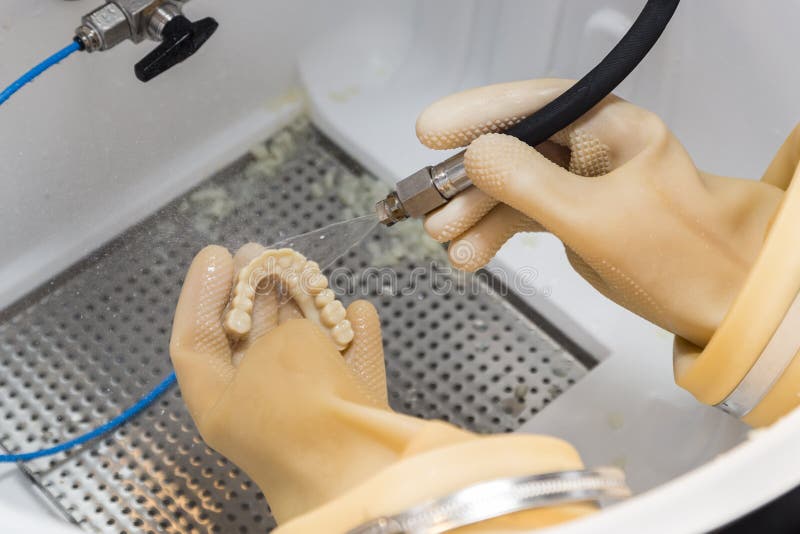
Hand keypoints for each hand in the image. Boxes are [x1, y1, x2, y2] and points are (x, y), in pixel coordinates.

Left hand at [170, 243, 590, 530]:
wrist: (363, 473)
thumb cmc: (304, 411)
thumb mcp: (278, 349)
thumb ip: (283, 321)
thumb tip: (300, 314)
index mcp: (222, 402)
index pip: (196, 340)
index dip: (200, 294)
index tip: (216, 255)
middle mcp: (264, 408)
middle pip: (253, 341)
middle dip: (256, 293)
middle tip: (262, 252)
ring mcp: (314, 412)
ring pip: (305, 351)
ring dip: (306, 308)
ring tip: (306, 269)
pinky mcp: (358, 414)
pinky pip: (353, 366)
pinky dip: (355, 337)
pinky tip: (358, 308)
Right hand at [417, 78, 783, 347]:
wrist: (721, 304)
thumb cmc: (685, 255)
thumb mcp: (596, 219)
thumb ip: (530, 185)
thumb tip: (476, 155)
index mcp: (611, 129)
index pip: (535, 106)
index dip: (478, 114)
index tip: (431, 128)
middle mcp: (593, 150)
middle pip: (514, 150)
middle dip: (467, 180)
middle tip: (428, 204)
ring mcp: (581, 186)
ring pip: (512, 188)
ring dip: (474, 213)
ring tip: (444, 239)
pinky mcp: (574, 219)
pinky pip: (522, 218)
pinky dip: (493, 235)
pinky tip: (469, 254)